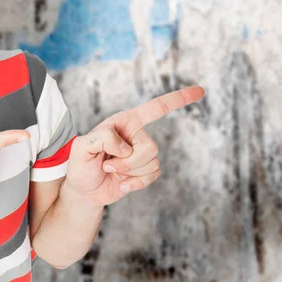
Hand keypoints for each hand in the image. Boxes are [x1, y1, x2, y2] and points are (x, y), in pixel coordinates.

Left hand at [65, 86, 204, 206]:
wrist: (83, 190)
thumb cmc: (80, 164)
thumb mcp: (81, 146)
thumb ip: (100, 138)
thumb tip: (126, 147)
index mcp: (124, 121)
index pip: (155, 108)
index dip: (178, 99)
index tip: (200, 91)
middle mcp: (136, 134)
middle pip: (150, 147)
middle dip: (128, 162)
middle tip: (107, 163)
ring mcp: (142, 153)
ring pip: (152, 163)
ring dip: (129, 172)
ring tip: (111, 170)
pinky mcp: (145, 171)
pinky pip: (153, 176)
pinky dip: (135, 183)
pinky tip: (121, 183)